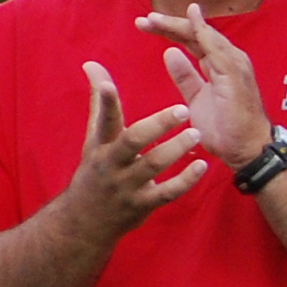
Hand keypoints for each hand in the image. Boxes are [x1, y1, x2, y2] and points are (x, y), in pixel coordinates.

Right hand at [60, 63, 209, 233]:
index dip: (104, 101)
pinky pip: (167, 193)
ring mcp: (127, 186)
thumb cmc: (95, 170)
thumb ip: (100, 103)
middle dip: (157, 125)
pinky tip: (203, 166)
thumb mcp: (94, 139)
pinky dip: (186, 180)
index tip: (108, 82)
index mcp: (101, 145)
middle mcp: (112, 164)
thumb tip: (92, 64)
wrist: (84, 222)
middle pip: (132, 141)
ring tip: (196, 133)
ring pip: (153, 165)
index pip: (103, 119)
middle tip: (182, 109)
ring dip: (176, 149)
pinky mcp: (142, 205)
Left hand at [140, 2, 271, 168]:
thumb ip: (186, 76)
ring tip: (154, 19)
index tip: (146, 24)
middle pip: (197, 34)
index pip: (193, 41)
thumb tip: (170, 53)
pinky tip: (191, 18)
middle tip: (145, 20)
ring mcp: (234, 64)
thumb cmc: (226, 129)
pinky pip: (216, 47)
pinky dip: (203, 31)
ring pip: (204, 36)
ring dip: (179, 25)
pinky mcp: (234, 73)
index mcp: (219, 65)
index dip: (171, 30)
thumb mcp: (197, 100)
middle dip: (170, 24)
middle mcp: (229, 60)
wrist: (247, 150)